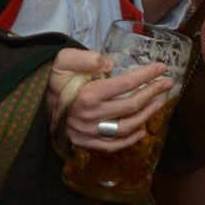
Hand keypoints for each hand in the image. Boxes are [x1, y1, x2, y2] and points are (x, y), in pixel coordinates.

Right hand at [47, 49, 173, 152]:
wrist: (37, 98)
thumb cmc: (55, 76)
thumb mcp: (64, 59)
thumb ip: (85, 58)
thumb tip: (110, 63)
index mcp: (87, 95)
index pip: (125, 85)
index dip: (147, 75)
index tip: (162, 67)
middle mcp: (89, 116)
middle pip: (130, 106)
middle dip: (153, 92)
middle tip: (168, 83)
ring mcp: (87, 132)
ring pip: (125, 128)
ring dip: (146, 116)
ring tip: (160, 102)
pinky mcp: (84, 142)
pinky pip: (110, 146)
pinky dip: (129, 141)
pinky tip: (143, 132)